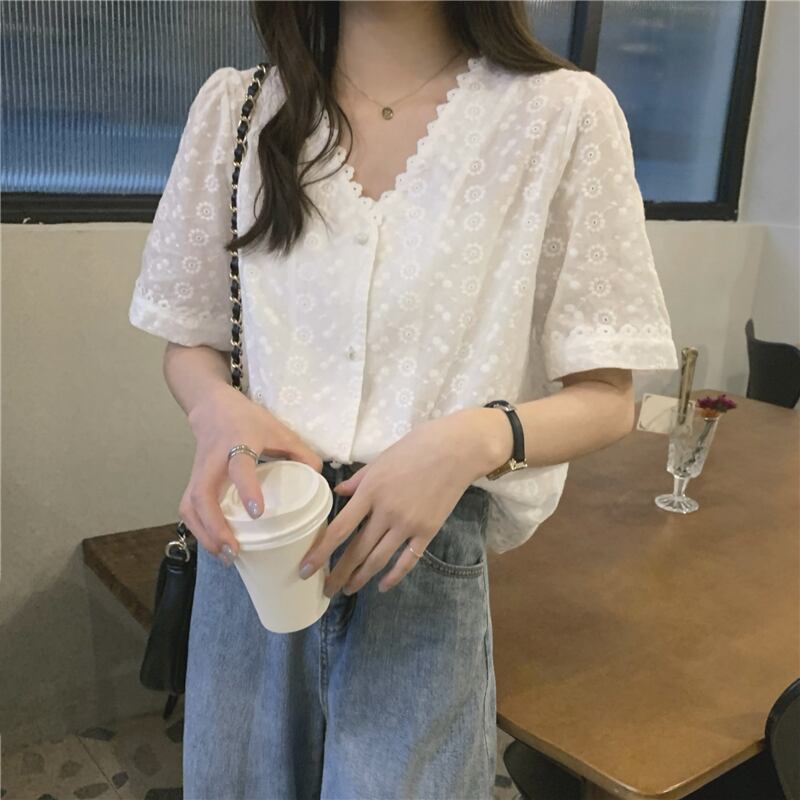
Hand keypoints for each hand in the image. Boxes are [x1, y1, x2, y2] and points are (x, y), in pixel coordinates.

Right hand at [179, 384, 322, 562]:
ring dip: (204, 533)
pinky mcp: (192, 481)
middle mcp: (214, 460)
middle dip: (214, 526)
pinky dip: (199, 530)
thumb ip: (300, 452)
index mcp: (238, 443)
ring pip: (190, 506)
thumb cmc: (248, 420)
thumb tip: (318, 478)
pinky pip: (189, 509)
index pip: (240, 466)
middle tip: (233, 550)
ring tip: (225, 555)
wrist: (212, 406)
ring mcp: (198, 471)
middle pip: (202, 495)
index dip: (247, 489)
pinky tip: (215, 545)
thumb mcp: (279, 430)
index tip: (257, 513)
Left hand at [298, 407, 508, 594]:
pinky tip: (382, 585)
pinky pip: (407, 560)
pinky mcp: (428, 531)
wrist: (457, 450)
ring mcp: (408, 524)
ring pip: (378, 559)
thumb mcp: (381, 459)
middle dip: (338, 573)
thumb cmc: (416, 447)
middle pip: (356, 550)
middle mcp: (386, 512)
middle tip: (326, 590)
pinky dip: (393, 576)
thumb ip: (358, 480)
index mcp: (370, 491)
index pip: (339, 529)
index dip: (320, 553)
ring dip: (360, 577)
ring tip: (348, 589)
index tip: (305, 570)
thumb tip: (338, 493)